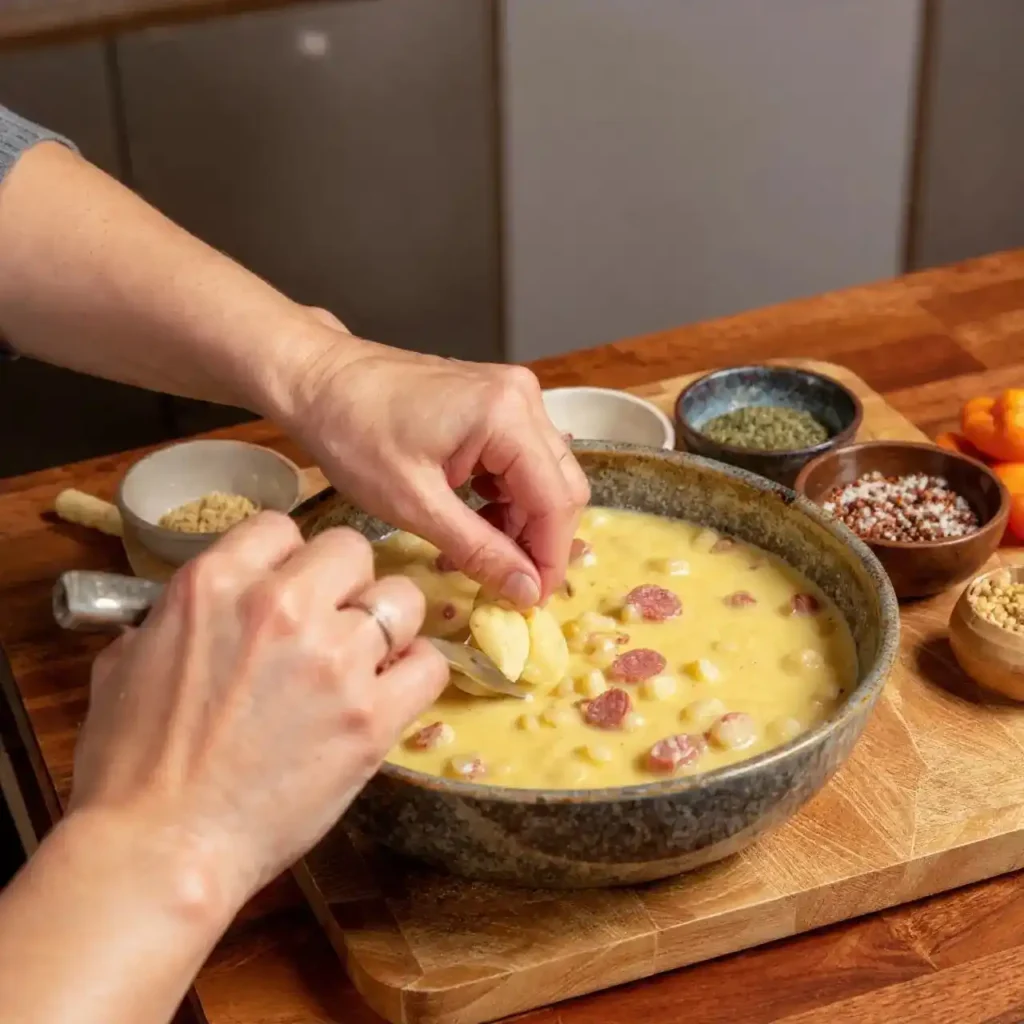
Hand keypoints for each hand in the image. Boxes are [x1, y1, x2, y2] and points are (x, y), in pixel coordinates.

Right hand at [69, 512, 447, 907]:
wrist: (159, 849)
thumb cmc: (129, 765)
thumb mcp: (126, 662)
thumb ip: (174, 618)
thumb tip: (202, 612)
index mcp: (216, 584)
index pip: (282, 525)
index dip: (289, 557)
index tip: (291, 586)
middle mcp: (281, 607)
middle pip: (352, 550)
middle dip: (345, 581)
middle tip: (332, 622)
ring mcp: (334, 660)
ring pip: (402, 598)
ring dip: (388, 624)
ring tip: (369, 656)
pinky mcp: (371, 717)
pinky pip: (430, 665)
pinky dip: (417, 673)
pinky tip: (393, 690)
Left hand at [286, 327, 589, 608]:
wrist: (318, 379)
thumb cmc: (352, 434)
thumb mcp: (414, 504)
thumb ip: (479, 550)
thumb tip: (527, 592)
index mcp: (507, 415)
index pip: (556, 501)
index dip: (550, 559)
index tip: (532, 604)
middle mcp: (523, 398)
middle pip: (561, 488)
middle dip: (538, 543)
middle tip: (506, 586)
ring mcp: (512, 396)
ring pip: (544, 478)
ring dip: (519, 524)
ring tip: (476, 556)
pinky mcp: (497, 403)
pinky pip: (522, 462)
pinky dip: (506, 500)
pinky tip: (472, 523)